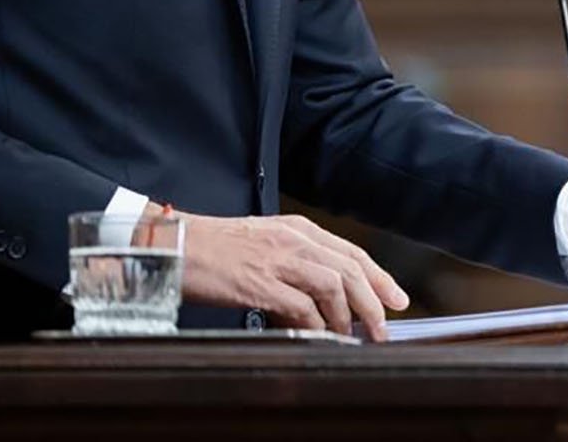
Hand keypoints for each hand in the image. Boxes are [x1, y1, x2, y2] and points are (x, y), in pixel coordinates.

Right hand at [166, 207, 409, 338]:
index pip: (351, 252)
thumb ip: (293, 267)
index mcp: (296, 228)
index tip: (395, 299)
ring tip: (354, 338)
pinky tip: (319, 338)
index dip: (379, 277)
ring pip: (334, 286)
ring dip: (349, 317)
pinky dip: (316, 326)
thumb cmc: (212, 249)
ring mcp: (277, 259)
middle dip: (374, 302)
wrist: (172, 245)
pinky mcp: (259, 283)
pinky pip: (301, 307)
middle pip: (351, 269)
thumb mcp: (262, 246)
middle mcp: (293, 239)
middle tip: (383, 328)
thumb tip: (318, 305)